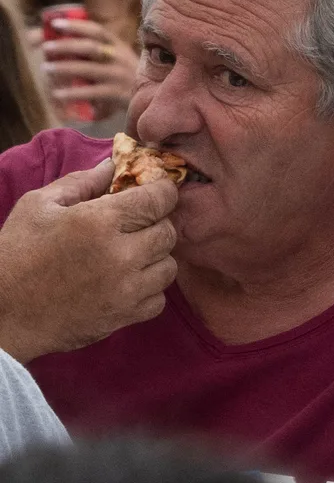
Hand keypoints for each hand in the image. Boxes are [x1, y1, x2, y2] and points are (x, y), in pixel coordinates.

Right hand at [0, 159, 178, 361]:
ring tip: (128, 254)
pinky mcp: (125, 317)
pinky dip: (148, 289)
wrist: (4, 314)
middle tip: (134, 224)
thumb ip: (81, 182)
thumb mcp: (38, 206)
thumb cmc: (16, 255)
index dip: (161, 191)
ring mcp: (126, 290)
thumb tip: (113, 166)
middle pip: (168, 232)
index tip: (153, 193)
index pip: (160, 198)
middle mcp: (120, 255)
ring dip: (154, 257)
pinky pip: (159, 299)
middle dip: (156, 223)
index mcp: (99, 221)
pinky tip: (125, 281)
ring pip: (169, 266)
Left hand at [40, 17, 138, 117]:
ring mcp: (120, 76)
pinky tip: (58, 94)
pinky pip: (92, 92)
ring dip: (65, 67)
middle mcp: (120, 58)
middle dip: (66, 46)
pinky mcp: (118, 95)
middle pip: (91, 47)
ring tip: (46, 68)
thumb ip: (88, 52)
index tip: (55, 24)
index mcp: (117, 45)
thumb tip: (48, 43)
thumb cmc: (121, 77)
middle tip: (46, 48)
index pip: (97, 30)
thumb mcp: (112, 60)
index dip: (76, 26)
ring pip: (90, 69)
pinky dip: (73, 93)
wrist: (151, 100)